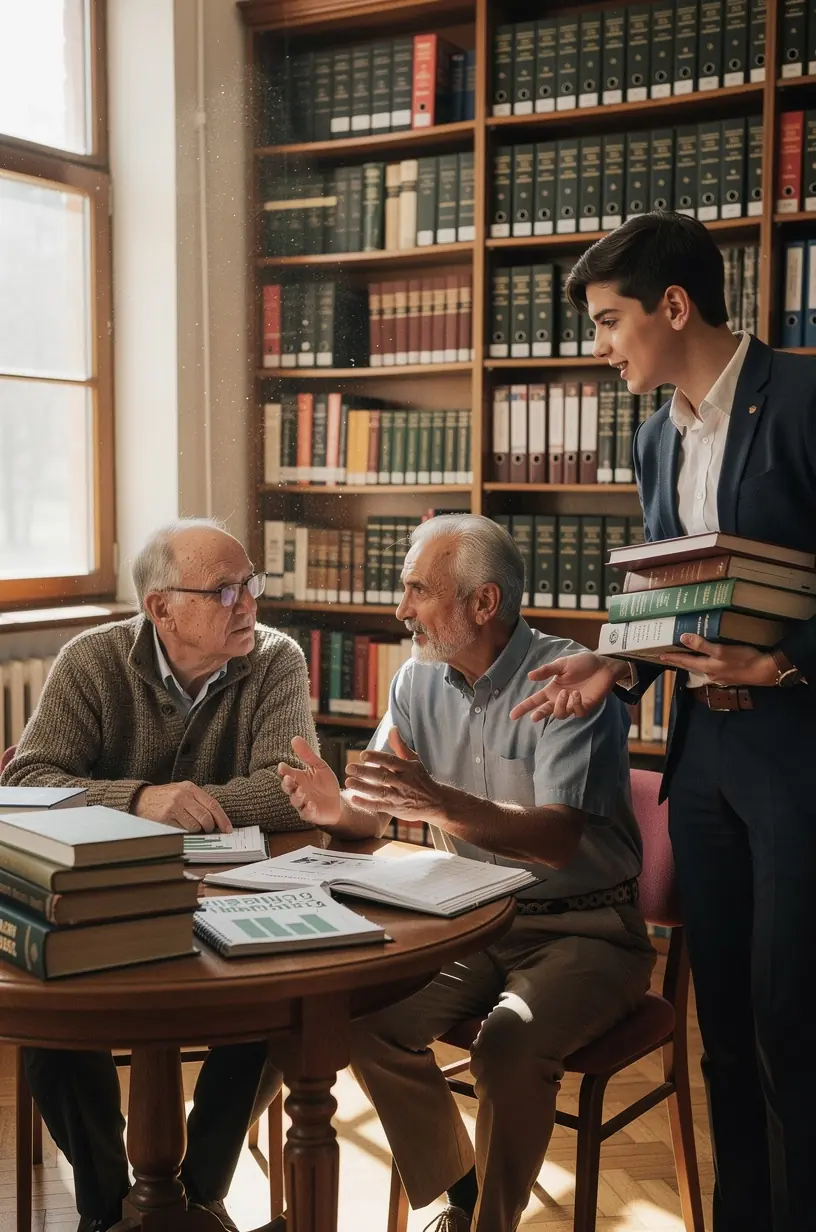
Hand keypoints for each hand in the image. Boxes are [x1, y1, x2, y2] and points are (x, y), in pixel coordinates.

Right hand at [133, 782, 232, 832]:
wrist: (139, 799)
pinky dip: (183, 833)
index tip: (227, 829)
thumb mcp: (181, 792)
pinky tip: (178, 828)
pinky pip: (182, 831)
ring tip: (188, 827)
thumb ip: (198, 801)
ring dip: (195, 831)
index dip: (222, 819)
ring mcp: (173, 806)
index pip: (213, 805)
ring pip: (195, 826)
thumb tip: (217, 820)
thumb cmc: (164, 798)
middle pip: (206, 817)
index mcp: (190, 788)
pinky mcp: (165, 818)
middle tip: (207, 831)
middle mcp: (182, 795)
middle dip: (209, 828)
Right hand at [277, 736, 343, 825]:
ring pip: (295, 800)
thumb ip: (307, 755)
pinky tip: (311, 804)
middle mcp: (297, 790)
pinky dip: (307, 809)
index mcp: (298, 778)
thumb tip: (295, 738)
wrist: (338, 802)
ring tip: (301, 790)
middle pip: (288, 787)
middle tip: (288, 778)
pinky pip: (306, 813)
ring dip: (297, 796)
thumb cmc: (325, 784)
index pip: (287, 773)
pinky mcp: (311, 813)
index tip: (282, 766)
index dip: (283, 770)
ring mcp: (303, 803)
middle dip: (287, 784)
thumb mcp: (320, 767)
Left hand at [344, 728, 449, 822]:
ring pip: (379, 791)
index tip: (363, 755)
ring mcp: (399, 796)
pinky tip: (353, 799)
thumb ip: (400, 746)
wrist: (435, 802)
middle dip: (365, 772)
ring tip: (349, 782)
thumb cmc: (421, 778)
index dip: (377, 757)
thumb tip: (392, 728)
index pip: (391, 761)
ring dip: (363, 787)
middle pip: (383, 776)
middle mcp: (403, 782)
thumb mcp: (414, 761)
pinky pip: (379, 806)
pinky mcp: (395, 808)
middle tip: (349, 767)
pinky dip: (366, 803)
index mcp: (408, 768)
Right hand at [509, 652, 627, 722]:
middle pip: (545, 711)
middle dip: (539, 714)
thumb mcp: (562, 664)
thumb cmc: (582, 663)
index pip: (535, 700)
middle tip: (534, 716)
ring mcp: (573, 704)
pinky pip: (577, 712)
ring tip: (566, 693)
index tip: (512, 715)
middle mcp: (560, 699)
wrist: (602, 664)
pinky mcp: (585, 707)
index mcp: (552, 689)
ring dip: (560, 705)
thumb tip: (529, 676)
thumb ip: (546, 671)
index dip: (524, 708)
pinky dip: (575, 704)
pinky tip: (577, 694)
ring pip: (560, 714)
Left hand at [659, 635, 777, 685]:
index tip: (660, 655)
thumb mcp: (721, 651)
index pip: (684, 661)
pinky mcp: (729, 676)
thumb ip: (702, 645)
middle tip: (668, 657)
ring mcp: (720, 676)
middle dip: (679, 661)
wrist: (764, 671)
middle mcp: (710, 674)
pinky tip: (707, 663)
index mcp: (707, 667)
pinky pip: (711, 670)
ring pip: (700, 669)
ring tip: (684, 658)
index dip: (672, 657)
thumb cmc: (743, 659)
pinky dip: (703, 665)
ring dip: (691, 663)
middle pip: (690, 667)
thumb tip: (683, 638)